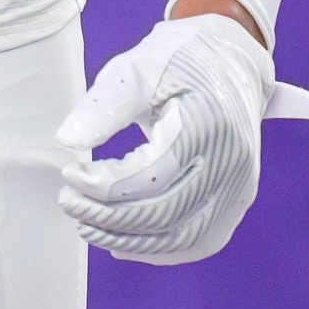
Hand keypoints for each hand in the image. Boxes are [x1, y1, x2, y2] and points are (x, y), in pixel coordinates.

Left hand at [55, 14, 308, 265]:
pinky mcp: (236, 201)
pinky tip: (121, 239)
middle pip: (166, 213)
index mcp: (208, 123)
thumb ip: (104, 104)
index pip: (151, 175)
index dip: (104, 185)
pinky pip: (198, 240)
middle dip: (109, 217)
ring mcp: (239, 187)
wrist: (229, 61)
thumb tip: (69, 139)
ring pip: (182, 237)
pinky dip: (158, 248)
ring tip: (87, 225)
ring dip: (129, 239)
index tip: (69, 174)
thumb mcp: (137, 68)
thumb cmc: (178, 61)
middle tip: (70, 202)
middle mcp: (232, 162)